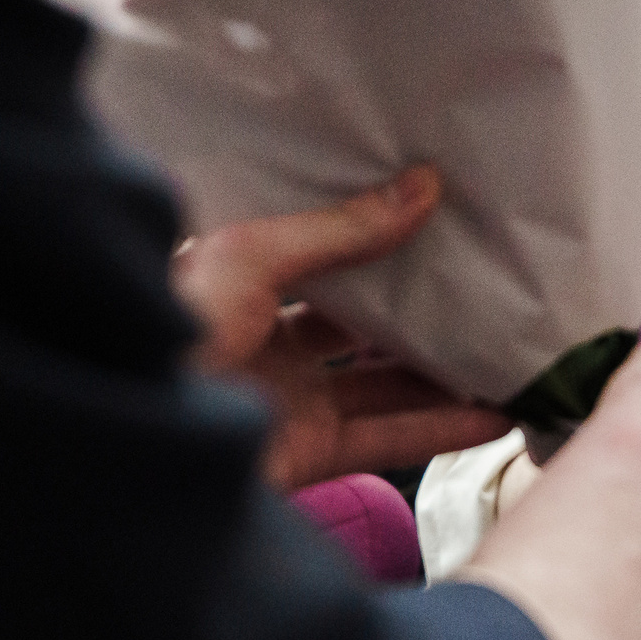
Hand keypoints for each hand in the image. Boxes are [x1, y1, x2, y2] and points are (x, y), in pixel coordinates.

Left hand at [174, 166, 509, 491]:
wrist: (128, 442)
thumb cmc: (172, 329)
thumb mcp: (251, 256)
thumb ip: (340, 230)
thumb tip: (423, 184)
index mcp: (236, 285)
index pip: (316, 255)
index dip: (371, 237)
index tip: (434, 216)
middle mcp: (262, 343)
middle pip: (357, 323)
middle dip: (417, 307)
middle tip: (485, 282)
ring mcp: (286, 401)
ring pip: (382, 383)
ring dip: (443, 372)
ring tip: (512, 347)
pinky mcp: (308, 454)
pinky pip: (389, 437)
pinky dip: (443, 429)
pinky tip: (496, 413)